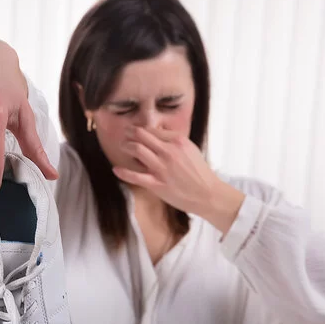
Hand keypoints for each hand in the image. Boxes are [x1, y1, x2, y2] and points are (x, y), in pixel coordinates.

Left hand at [112, 126, 243, 232]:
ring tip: (122, 147)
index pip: (152, 130)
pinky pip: (135, 176)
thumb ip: (173, 140)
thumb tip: (157, 131)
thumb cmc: (199, 172)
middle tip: (125, 134)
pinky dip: (123, 172)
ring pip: (136, 150)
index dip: (141, 129)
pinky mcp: (157, 184)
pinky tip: (116, 169)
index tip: (135, 131)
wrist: (207, 194)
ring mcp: (162, 168)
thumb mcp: (190, 149)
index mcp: (178, 141)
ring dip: (125, 146)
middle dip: (129, 133)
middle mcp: (169, 152)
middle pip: (141, 135)